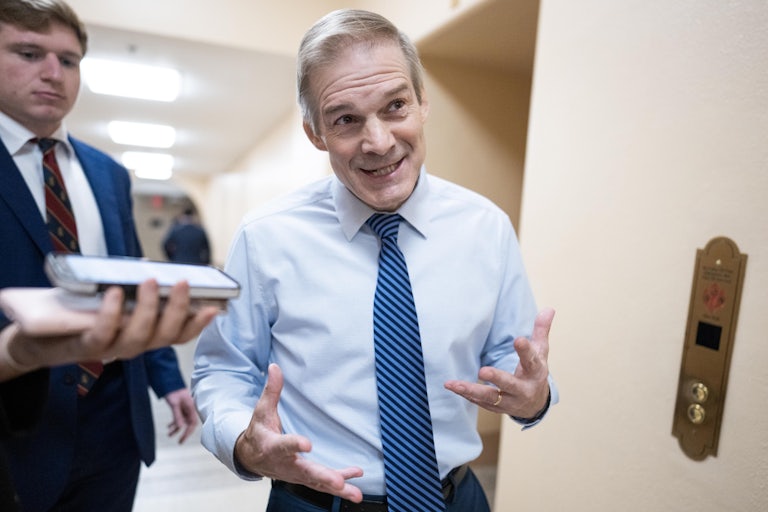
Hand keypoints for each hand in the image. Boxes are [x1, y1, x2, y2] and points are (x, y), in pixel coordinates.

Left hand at [0, 279, 218, 381]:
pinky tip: (115, 294)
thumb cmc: (83, 311)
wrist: (39, 335)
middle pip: (165, 335)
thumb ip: (136, 290)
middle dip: (177, 309)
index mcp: (146, 333)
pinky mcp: (84, 346)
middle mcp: (134, 344)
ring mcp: (111, 348)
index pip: (180, 333)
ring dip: (148, 309)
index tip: (214, 307)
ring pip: (139, 337)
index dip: (199, 323)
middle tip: (182, 283)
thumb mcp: (116, 298)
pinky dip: (112, 314)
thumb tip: (153, 268)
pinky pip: (102, 334)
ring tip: (149, 282)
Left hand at [164, 388, 197, 443]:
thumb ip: (177, 416)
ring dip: (177, 428)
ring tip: (169, 434)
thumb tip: (180, 427)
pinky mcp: (181, 407)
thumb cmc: (174, 391)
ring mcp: (186, 408)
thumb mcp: (174, 404)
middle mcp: (190, 409)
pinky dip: (174, 422)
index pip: (192, 424)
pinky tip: (168, 426)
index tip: (182, 440)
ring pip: (183, 421)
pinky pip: (179, 417)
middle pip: (189, 424)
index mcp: (191, 408)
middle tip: (179, 442)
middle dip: (184, 433)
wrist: (170, 382)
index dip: (188, 433)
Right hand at [234, 364, 363, 501]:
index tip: (307, 443)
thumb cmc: (259, 431)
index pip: (284, 445)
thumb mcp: (261, 411)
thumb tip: (275, 366)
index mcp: (272, 446)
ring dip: (337, 487)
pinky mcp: (305, 478)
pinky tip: (356, 478)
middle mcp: (286, 464)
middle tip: (337, 481)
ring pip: (317, 483)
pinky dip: (342, 483)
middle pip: (305, 471)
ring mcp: (297, 474)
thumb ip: (272, 391)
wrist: (251, 457)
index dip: (294, 444)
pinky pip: (323, 483)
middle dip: (323, 476)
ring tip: (355, 492)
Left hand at [444, 307, 553, 417]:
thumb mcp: (541, 351)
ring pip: (490, 397)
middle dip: (496, 378)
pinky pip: (480, 402)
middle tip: (483, 371)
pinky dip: (467, 395)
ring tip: (453, 384)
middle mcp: (523, 389)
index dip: (525, 350)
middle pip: (510, 384)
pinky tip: (453, 387)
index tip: (518, 339)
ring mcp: (510, 401)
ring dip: (471, 390)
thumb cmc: (535, 371)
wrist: (536, 404)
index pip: (531, 360)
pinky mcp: (497, 408)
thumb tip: (549, 308)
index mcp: (535, 372)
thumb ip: (541, 330)